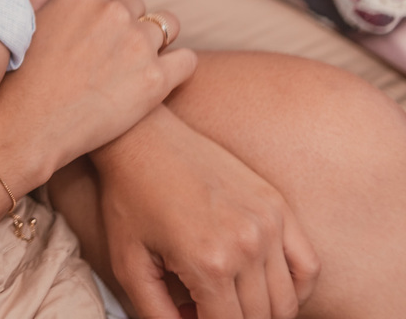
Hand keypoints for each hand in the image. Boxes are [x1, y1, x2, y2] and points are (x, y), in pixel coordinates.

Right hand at [0, 0, 196, 172]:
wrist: (27, 129)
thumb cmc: (18, 79)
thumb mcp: (23, 21)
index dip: (99, 17)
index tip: (89, 41)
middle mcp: (113, 11)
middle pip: (137, 8)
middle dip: (127, 29)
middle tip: (108, 60)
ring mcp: (138, 45)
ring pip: (168, 28)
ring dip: (156, 43)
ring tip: (135, 69)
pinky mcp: (156, 79)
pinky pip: (186, 62)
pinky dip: (176, 71)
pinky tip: (155, 84)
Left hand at [94, 108, 319, 318]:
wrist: (142, 138)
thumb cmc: (129, 199)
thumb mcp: (129, 264)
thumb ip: (156, 313)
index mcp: (210, 263)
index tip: (189, 317)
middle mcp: (248, 244)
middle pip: (259, 318)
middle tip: (200, 308)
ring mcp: (269, 222)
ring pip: (286, 301)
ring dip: (260, 313)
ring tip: (225, 302)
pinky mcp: (278, 205)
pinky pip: (308, 266)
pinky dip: (294, 290)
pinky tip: (265, 291)